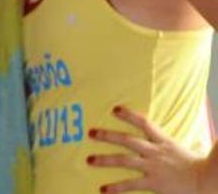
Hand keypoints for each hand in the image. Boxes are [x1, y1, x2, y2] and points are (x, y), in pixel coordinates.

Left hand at [88, 106, 209, 192]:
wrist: (207, 181)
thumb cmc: (196, 167)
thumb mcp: (180, 150)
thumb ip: (166, 145)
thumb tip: (161, 141)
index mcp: (163, 142)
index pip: (144, 123)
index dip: (129, 115)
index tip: (115, 109)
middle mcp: (155, 152)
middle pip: (127, 140)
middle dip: (107, 135)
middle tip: (90, 132)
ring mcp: (153, 167)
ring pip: (124, 160)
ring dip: (104, 160)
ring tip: (89, 160)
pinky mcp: (154, 182)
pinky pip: (131, 184)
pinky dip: (116, 188)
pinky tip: (103, 190)